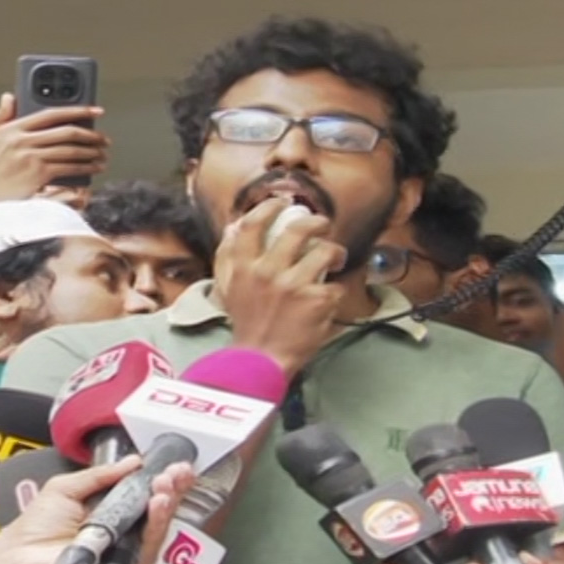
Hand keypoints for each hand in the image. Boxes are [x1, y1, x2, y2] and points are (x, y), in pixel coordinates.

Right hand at [0, 93, 107, 210]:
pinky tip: (94, 168)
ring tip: (102, 154)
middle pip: (66, 132)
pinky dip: (86, 167)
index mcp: (11, 128)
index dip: (77, 110)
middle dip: (91, 135)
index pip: (51, 113)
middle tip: (104, 139)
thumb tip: (9, 96)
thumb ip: (0, 117)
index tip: (94, 111)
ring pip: (71, 150)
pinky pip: (69, 167)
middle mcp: (21, 139)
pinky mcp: (38, 173)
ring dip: (92, 152)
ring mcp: (30, 156)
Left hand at [0, 456, 196, 563]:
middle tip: (176, 472)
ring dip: (167, 502)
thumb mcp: (66, 487)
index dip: (163, 478)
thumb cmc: (33, 530)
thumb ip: (100, 474)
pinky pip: (148, 546)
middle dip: (173, 487)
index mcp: (110, 507)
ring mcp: (124, 547)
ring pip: (159, 526)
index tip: (172, 464)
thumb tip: (131, 461)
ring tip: (165, 485)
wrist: (19, 557)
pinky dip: (156, 524)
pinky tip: (157, 504)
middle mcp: (122, 528)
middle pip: (160, 507)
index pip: (145, 491)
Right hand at [214, 197, 346, 374]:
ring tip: (335, 258)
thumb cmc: (247, 325)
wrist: (260, 360)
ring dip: (335, 252)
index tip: (283, 202)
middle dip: (317, 222)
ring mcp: (294, 286)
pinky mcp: (317, 301)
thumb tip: (233, 226)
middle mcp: (267, 272)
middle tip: (324, 224)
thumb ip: (228, 257)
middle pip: (298, 230)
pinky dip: (334, 291)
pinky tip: (328, 297)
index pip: (253, 224)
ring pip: (324, 252)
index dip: (270, 207)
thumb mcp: (228, 289)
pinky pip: (334, 285)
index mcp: (243, 267)